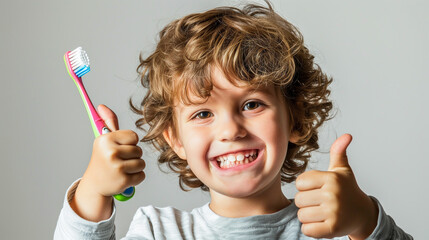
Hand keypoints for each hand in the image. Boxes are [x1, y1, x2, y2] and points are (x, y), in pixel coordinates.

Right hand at [71, 104, 145, 220]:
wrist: (95, 184)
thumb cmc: (102, 159)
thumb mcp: (104, 140)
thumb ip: (108, 122)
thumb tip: (101, 106)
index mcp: (106, 139)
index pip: (134, 136)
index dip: (129, 143)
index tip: (119, 148)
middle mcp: (110, 152)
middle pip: (139, 150)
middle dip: (132, 156)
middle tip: (118, 161)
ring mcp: (117, 167)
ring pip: (142, 163)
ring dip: (135, 167)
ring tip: (121, 169)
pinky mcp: (123, 181)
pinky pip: (142, 175)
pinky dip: (136, 178)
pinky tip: (124, 178)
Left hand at [295, 134, 377, 239]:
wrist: (363, 215)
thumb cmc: (347, 190)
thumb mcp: (342, 170)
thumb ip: (339, 152)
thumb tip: (346, 135)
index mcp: (331, 178)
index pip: (299, 182)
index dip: (305, 187)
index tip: (317, 189)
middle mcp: (332, 194)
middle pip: (298, 199)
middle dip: (305, 202)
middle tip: (319, 203)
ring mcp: (333, 212)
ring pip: (301, 215)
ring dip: (307, 216)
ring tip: (320, 213)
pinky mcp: (332, 229)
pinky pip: (306, 229)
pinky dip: (310, 229)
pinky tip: (321, 224)